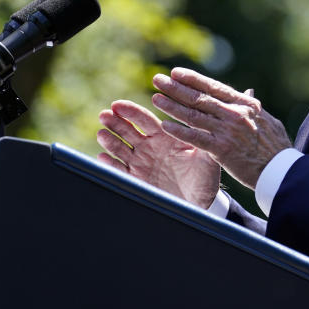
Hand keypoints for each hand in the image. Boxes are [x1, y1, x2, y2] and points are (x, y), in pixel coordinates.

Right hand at [96, 99, 220, 208]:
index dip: (132, 112)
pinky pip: (119, 170)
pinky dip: (110, 164)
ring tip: (101, 133)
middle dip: (115, 122)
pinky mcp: (136, 179)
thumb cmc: (205, 178)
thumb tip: (206, 124)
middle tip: (104, 114)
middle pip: (128, 130)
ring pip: (120, 148)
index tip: (118, 105)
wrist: (199, 203)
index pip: (145, 120)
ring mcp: (141, 162)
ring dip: (110, 140)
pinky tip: (102, 157)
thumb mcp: (207, 159)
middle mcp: (150, 147)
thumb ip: (204, 142)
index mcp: (165, 137)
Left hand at [151, 68, 291, 189]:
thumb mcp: (266, 120)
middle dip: (176, 88)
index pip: (214, 87)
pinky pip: (196, 138)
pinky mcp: (222, 149)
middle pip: (200, 98)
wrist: (282, 170)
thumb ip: (252, 106)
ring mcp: (228, 131)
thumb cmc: (275, 146)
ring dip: (172, 106)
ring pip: (194, 115)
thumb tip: (248, 92)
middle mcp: (235, 113)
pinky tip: (165, 126)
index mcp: (245, 104)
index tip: (176, 72)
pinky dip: (179, 131)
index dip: (193, 79)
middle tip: (158, 79)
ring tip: (156, 98)